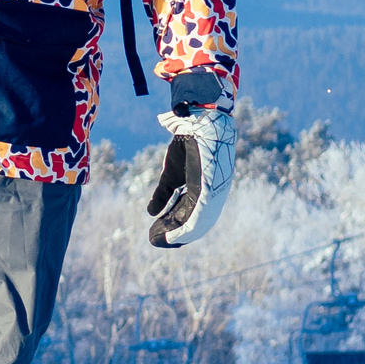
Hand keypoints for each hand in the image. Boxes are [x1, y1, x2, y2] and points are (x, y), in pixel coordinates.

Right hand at [148, 106, 234, 247]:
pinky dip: (183, 229)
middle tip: (155, 239)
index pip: (192, 217)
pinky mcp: (209, 192)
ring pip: (196, 225)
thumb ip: (163, 193)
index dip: (175, 226)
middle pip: (194, 225)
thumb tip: (151, 212)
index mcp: (206, 192)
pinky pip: (197, 218)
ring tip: (158, 239)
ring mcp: (213, 195)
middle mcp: (213, 197)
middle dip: (173, 233)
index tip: (159, 232)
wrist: (198, 124)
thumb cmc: (187, 144)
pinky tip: (170, 235)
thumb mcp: (171, 174)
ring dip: (175, 234)